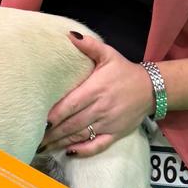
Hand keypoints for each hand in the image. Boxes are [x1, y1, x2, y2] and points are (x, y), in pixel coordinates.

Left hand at [39, 34, 152, 156]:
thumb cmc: (124, 71)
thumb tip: (69, 35)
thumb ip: (89, 45)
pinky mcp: (116, 134)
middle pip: (72, 123)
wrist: (152, 88)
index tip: (40, 120)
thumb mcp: (109, 54)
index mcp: (96, 89)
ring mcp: (108, 123)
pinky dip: (83, 151)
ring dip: (61, 142)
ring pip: (81, 136)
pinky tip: (69, 152)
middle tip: (35, 137)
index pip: (71, 105)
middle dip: (52, 132)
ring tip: (44, 146)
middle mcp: (101, 108)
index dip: (54, 115)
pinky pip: (98, 145)